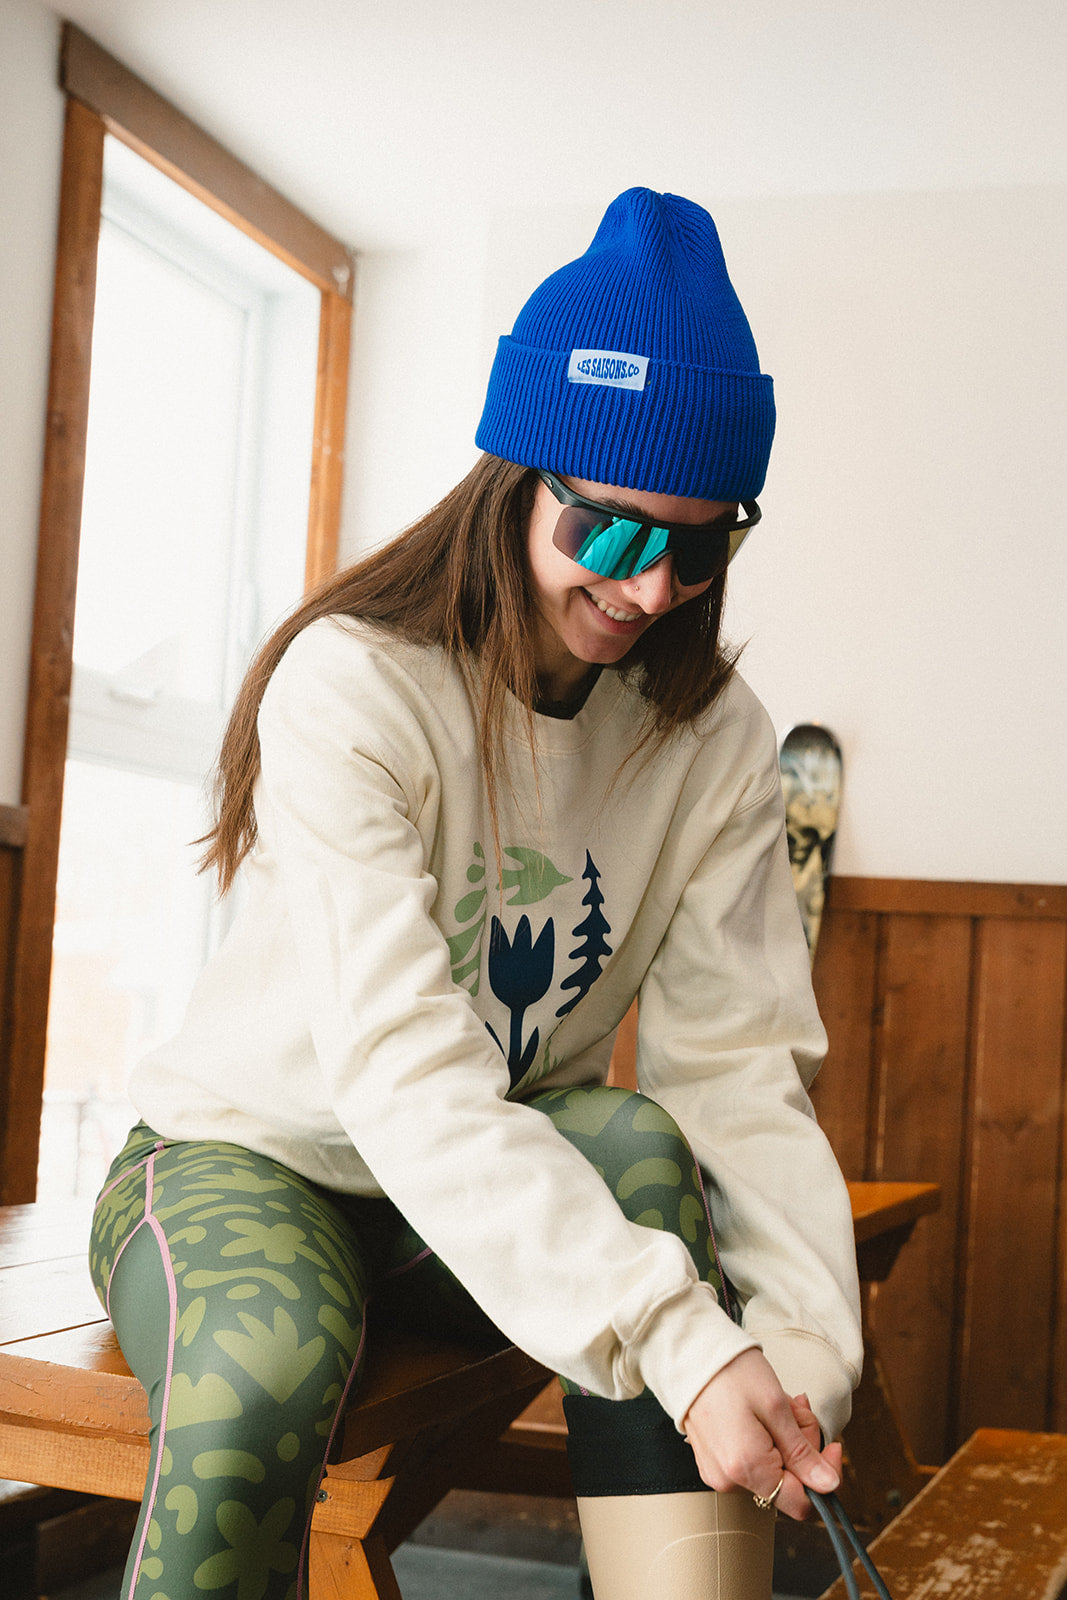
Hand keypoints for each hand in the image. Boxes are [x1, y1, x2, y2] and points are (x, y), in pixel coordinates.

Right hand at [682, 1348, 841, 1520]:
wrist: (690, 1353)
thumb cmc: (732, 1372)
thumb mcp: (777, 1406)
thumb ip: (803, 1452)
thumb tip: (829, 1486)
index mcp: (747, 1469)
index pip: (802, 1503)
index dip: (824, 1478)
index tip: (832, 1445)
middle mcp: (730, 1481)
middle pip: (788, 1482)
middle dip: (802, 1447)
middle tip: (798, 1409)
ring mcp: (719, 1473)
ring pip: (772, 1470)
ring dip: (785, 1440)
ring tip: (777, 1404)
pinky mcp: (714, 1462)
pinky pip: (753, 1462)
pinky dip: (766, 1440)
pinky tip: (761, 1413)